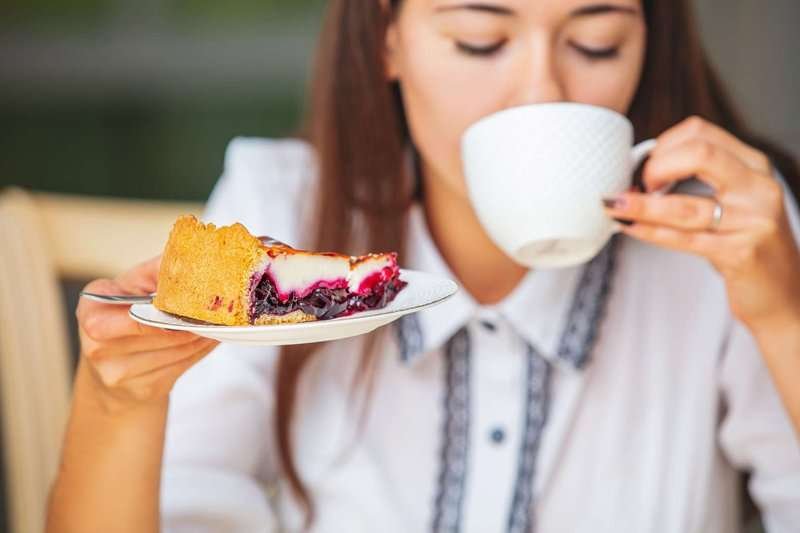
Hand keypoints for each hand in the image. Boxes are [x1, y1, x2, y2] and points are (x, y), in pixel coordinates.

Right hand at [76, 255, 217, 412]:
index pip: (138, 314)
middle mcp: (97, 346)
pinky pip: (183, 365)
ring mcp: (118, 373)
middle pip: (163, 333)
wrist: (108, 366)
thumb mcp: (130, 286)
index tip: (199, 297)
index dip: (172, 307)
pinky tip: (207, 337)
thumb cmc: (122, 315)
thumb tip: (192, 253)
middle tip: (219, 308)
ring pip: (179, 350)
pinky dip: (201, 349)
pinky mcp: (142, 390)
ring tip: (216, 320)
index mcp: (92, 312)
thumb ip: (158, 270)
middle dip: (193, 321)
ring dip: (203, 335)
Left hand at [603, 116, 799, 330]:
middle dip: (656, 167)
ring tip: (612, 205)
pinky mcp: (740, 253)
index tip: (643, 166)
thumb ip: (699, 180)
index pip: (700, 132)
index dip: (662, 146)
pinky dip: (650, 231)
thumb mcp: (733, 200)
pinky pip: (683, 239)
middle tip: (636, 186)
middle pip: (699, 154)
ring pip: (684, 205)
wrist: (783, 292)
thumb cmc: (743, 242)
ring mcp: (752, 220)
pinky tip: (630, 228)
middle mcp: (757, 187)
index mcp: (753, 165)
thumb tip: (638, 172)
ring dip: (640, 205)